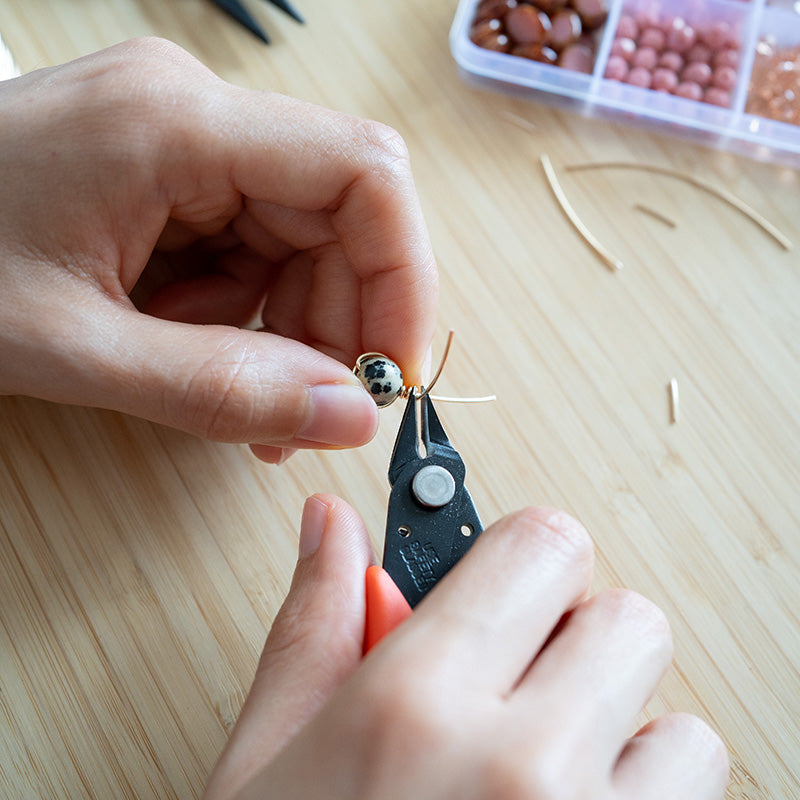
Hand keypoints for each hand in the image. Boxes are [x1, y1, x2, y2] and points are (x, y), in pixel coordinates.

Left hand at [0, 38, 436, 461]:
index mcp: (175, 124)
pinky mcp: (174, 173)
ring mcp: (185, 140)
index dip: (403, 278)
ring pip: (306, 240)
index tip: (392, 370)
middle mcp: (194, 114)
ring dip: (287, 328)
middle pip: (341, 216)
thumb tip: (346, 415)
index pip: (365, 175)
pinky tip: (196, 350)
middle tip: (305, 410)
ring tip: (224, 388)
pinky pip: (257, 246)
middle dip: (338, 322)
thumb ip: (219, 389)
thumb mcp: (72, 347)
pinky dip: (249, 315)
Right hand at [203, 496, 728, 799]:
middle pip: (630, 621)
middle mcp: (520, 773)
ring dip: (623, 744)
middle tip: (518, 692)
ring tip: (541, 787)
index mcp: (413, 706)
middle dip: (577, 645)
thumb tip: (332, 525)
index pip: (543, 544)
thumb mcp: (270, 762)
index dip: (527, 559)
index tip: (507, 591)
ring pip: (682, 731)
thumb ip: (314, 626)